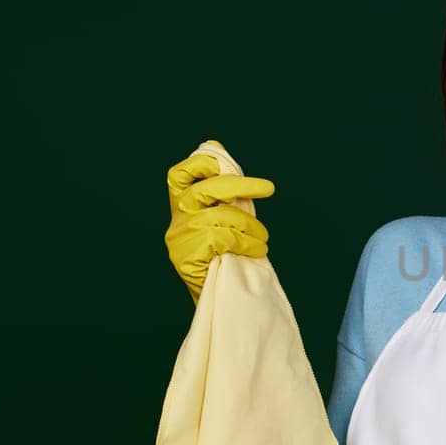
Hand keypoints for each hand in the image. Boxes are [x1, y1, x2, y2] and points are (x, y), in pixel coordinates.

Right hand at [164, 142, 275, 303]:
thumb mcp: (227, 217)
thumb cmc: (229, 254)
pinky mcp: (185, 257)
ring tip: (263, 239)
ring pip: (220, 216)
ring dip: (251, 226)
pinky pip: (223, 237)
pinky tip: (257, 250)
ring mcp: (179, 239)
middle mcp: (177, 220)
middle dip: (240, 185)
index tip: (223, 164)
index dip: (199, 163)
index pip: (179, 175)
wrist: (222, 297)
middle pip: (204, 190)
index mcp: (183, 206)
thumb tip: (215, 147)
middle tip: (269, 188)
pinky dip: (248, 242)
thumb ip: (223, 190)